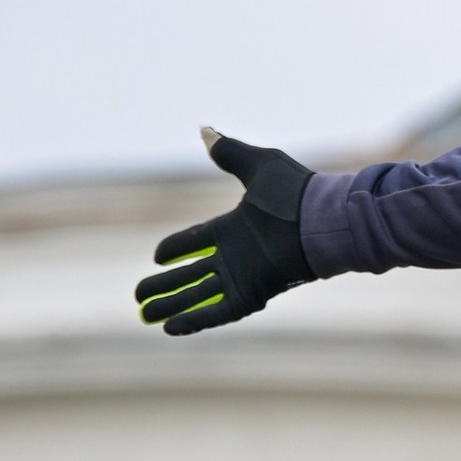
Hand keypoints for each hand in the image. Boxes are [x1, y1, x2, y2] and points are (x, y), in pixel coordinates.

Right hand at [135, 129, 315, 334]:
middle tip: (138, 296)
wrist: (323, 220)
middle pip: (190, 275)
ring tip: (145, 315)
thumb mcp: (258, 166)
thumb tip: (206, 131)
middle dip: (164, 285)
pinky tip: (170, 328)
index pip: (196, 241)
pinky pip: (216, 312)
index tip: (156, 256)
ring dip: (171, 306)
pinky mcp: (250, 295)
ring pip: (197, 296)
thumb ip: (230, 153)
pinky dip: (194, 320)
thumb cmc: (296, 192)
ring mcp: (242, 277)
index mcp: (234, 228)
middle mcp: (235, 255)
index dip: (175, 249)